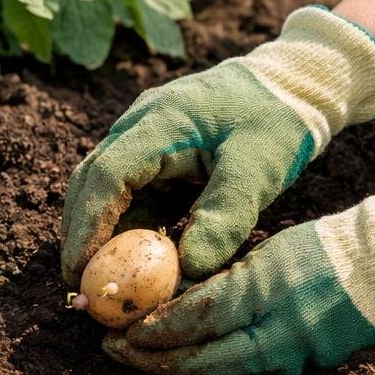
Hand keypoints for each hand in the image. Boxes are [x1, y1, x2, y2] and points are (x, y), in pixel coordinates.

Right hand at [61, 6, 374, 282]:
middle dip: (83, 235)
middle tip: (84, 289)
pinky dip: (133, 225)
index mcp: (161, 121)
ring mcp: (149, 136)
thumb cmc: (279, 123)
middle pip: (91, 182)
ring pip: (109, 189)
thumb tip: (188, 270)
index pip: (105, 176)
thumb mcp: (259, 171)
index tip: (79, 273)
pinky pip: (136, 192)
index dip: (87, 227)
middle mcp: (143, 124)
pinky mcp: (162, 152)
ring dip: (106, 233)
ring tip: (110, 282)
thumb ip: (225, 217)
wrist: (295, 86)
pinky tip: (142, 260)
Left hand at [103, 171, 374, 374]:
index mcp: (268, 285)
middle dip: (152, 358)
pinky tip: (188, 371)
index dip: (154, 328)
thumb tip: (169, 294)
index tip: (120, 327)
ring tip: (143, 362)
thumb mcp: (270, 248)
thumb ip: (225, 274)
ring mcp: (294, 353)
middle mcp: (279, 327)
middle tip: (115, 350)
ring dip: (176, 374)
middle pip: (202, 358)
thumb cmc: (327, 245)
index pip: (198, 315)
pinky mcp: (305, 368)